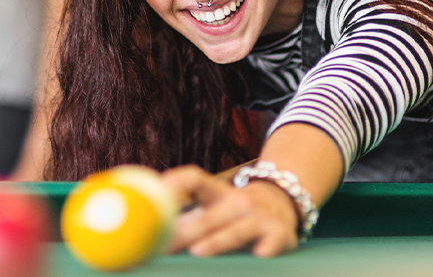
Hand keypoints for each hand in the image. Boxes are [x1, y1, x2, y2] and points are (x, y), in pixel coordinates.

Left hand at [161, 165, 300, 257]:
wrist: (284, 204)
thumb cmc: (236, 210)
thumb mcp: (215, 204)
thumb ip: (187, 214)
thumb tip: (148, 224)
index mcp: (218, 192)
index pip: (195, 179)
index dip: (177, 182)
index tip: (159, 189)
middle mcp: (239, 201)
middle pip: (210, 215)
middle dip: (187, 230)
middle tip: (165, 243)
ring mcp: (260, 217)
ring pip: (235, 231)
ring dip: (216, 241)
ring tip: (197, 250)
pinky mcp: (280, 235)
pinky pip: (270, 243)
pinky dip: (264, 249)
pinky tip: (258, 253)